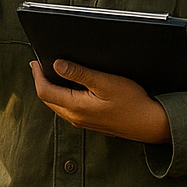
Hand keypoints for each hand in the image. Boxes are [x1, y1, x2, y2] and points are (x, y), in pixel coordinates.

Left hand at [30, 60, 170, 143]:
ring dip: (51, 89)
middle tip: (40, 65)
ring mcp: (81, 122)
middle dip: (41, 81)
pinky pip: (67, 109)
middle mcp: (75, 117)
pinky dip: (61, 96)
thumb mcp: (105, 83)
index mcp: (75, 107)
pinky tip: (68, 87)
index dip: (37, 75)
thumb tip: (57, 65)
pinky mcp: (89, 122)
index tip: (35, 62)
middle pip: (48, 98)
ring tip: (51, 73)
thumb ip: (80, 74)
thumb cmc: (133, 102)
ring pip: (56, 104)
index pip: (44, 91)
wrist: (152, 124)